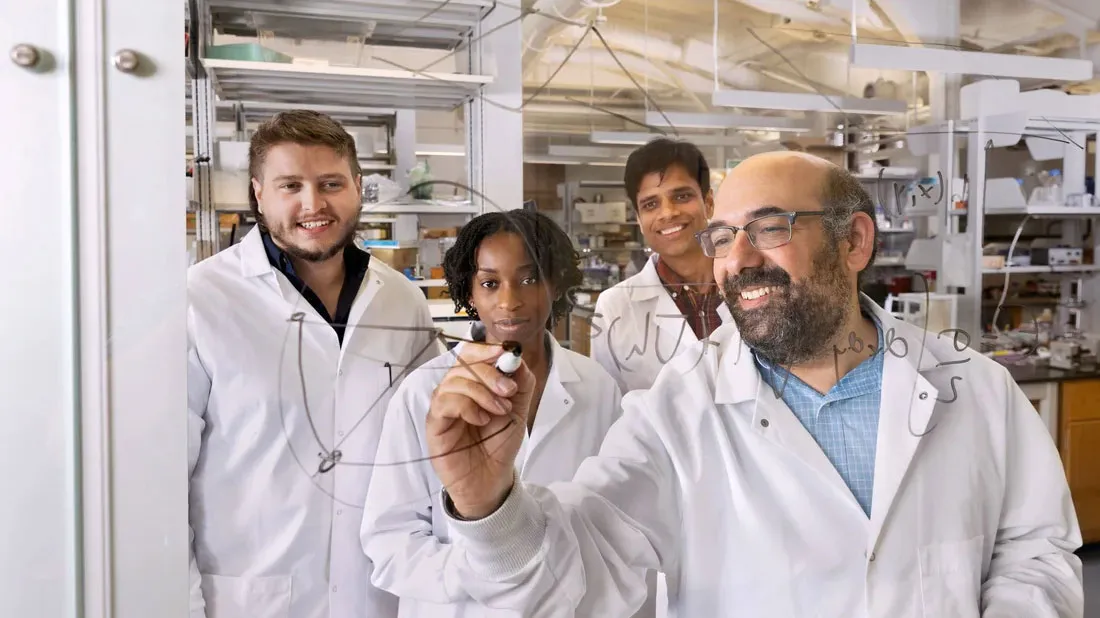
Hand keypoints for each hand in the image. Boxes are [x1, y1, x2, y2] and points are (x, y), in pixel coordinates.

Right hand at [427, 342, 534, 518]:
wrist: (492, 478)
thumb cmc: (499, 442)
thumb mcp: (518, 408)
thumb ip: (521, 382)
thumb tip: (515, 358)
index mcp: (473, 382)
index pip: (470, 353)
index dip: (486, 349)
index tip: (505, 353)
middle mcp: (454, 390)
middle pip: (463, 364)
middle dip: (490, 373)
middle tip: (509, 390)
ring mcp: (442, 406)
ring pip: (454, 381)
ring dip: (482, 392)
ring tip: (500, 411)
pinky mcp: (435, 424)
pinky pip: (444, 403)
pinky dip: (467, 407)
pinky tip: (481, 420)